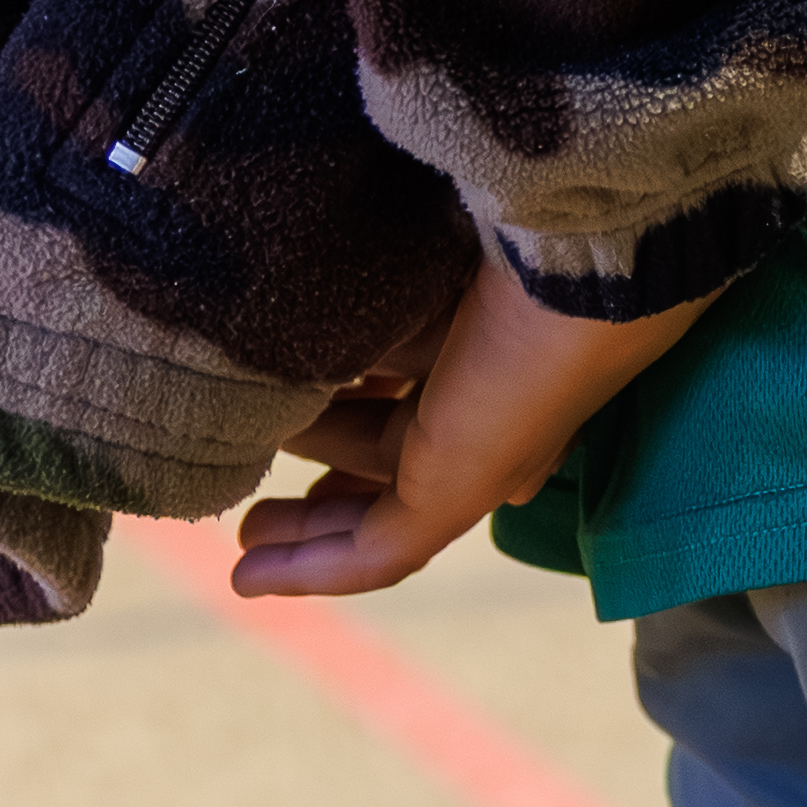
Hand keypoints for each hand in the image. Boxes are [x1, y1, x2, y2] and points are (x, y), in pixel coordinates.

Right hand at [232, 249, 714, 598]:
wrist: (562, 247)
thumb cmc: (487, 229)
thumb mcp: (390, 271)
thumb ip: (349, 301)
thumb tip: (262, 321)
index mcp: (475, 344)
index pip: (398, 401)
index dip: (343, 421)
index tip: (281, 422)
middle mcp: (483, 404)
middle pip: (388, 461)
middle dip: (324, 488)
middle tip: (256, 507)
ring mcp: (478, 453)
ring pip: (378, 511)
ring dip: (307, 531)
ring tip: (244, 533)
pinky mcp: (462, 487)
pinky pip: (378, 550)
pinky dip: (311, 566)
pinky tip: (247, 578)